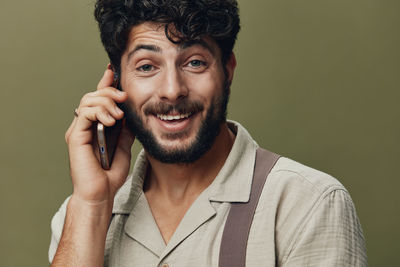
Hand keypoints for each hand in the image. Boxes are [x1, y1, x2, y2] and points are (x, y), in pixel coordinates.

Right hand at [65, 67, 134, 206]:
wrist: (102, 192)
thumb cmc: (111, 173)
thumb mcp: (124, 145)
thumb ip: (125, 129)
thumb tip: (131, 113)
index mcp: (96, 126)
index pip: (99, 99)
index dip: (106, 83)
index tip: (115, 71)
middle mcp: (85, 125)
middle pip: (93, 95)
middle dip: (110, 91)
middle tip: (124, 96)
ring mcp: (78, 130)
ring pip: (88, 101)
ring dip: (107, 102)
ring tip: (120, 114)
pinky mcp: (75, 136)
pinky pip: (85, 113)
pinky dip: (100, 112)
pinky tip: (112, 120)